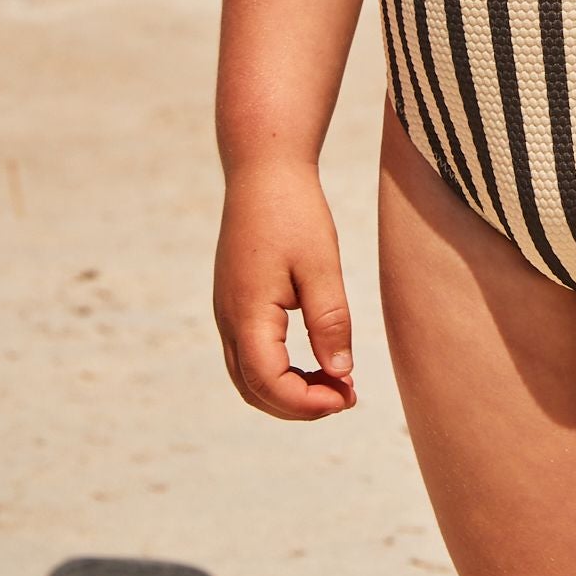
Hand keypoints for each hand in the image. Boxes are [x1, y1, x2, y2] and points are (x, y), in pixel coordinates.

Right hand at [213, 164, 358, 421]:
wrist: (263, 170)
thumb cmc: (294, 212)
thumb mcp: (321, 266)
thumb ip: (330, 322)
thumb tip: (341, 374)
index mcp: (248, 313)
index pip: (269, 383)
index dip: (308, 402)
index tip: (348, 396)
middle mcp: (229, 320)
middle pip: (255, 390)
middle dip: (300, 404)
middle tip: (346, 396)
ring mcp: (227, 313)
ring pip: (248, 378)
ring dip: (288, 391)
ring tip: (335, 382)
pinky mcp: (234, 303)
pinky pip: (249, 355)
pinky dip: (278, 372)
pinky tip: (315, 360)